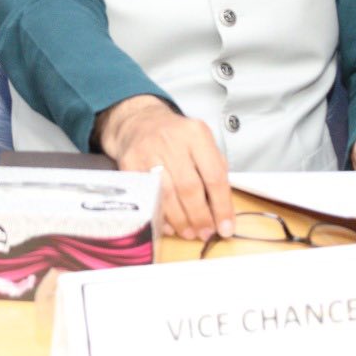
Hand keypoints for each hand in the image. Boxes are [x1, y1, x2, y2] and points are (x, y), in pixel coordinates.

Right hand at [93, 95, 232, 240]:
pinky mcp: (129, 163)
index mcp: (196, 134)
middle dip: (199, 217)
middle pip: (189, 188)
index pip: (214, 176)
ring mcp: (148, 152)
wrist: (138, 123)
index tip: (226, 227)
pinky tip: (168, 225)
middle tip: (205, 232)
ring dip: (180, 220)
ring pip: (166, 195)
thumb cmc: (175, 138)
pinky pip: (146, 196)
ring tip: (189, 232)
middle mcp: (171, 141)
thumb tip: (221, 211)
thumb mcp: (201, 143)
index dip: (222, 206)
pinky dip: (159, 215)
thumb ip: (214, 171)